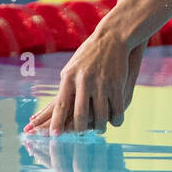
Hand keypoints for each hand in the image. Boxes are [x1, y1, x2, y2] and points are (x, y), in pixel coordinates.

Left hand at [25, 31, 144, 135]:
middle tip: (80, 134)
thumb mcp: (73, 67)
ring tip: (99, 129)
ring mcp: (101, 82)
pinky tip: (115, 121)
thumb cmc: (89, 53)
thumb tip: (57, 109)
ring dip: (99, 126)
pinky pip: (116, 109)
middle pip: (79, 115)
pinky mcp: (117, 83)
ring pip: (100, 115)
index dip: (57, 122)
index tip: (55, 136)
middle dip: (79, 129)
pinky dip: (116, 119)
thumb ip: (66, 86)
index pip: (60, 105)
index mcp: (69, 77)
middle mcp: (84, 80)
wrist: (113, 36)